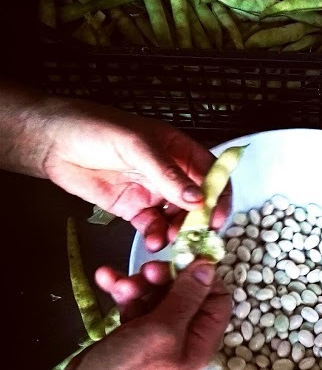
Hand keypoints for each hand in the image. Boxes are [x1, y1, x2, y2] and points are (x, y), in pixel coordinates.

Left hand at [39, 99, 228, 250]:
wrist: (53, 142)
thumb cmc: (96, 129)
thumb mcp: (136, 146)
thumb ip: (167, 174)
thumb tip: (198, 199)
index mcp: (179, 150)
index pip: (211, 174)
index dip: (220, 195)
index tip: (218, 216)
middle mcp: (170, 173)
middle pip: (198, 201)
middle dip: (199, 220)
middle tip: (195, 237)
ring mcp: (153, 192)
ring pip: (177, 218)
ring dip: (177, 232)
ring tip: (168, 240)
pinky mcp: (133, 209)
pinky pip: (152, 227)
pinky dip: (155, 236)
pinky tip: (152, 241)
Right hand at [64, 259, 230, 369]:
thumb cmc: (129, 369)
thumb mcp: (163, 330)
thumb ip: (187, 296)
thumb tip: (210, 266)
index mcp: (201, 340)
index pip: (218, 299)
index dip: (204, 277)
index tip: (184, 258)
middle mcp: (184, 336)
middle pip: (185, 292)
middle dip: (163, 278)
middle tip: (145, 271)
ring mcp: (156, 334)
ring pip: (156, 294)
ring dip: (137, 284)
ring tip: (118, 284)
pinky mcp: (132, 331)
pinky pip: (133, 302)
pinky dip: (121, 291)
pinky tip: (104, 278)